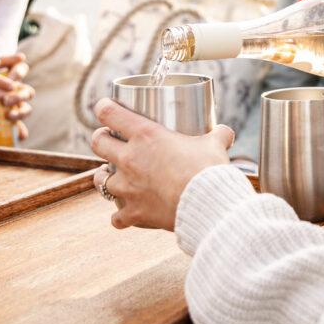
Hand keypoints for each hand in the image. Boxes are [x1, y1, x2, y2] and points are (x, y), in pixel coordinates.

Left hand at [2, 55, 33, 138]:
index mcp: (9, 77)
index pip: (21, 70)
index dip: (19, 72)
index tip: (11, 77)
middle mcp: (16, 92)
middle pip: (27, 91)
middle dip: (18, 96)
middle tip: (6, 100)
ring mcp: (16, 107)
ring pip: (27, 108)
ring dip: (20, 112)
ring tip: (9, 116)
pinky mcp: (14, 121)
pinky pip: (22, 127)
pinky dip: (21, 131)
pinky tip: (20, 135)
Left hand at [91, 98, 235, 230]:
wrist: (207, 204)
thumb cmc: (208, 170)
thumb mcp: (214, 145)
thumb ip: (218, 135)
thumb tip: (226, 133)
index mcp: (145, 135)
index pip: (110, 113)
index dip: (103, 107)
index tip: (104, 108)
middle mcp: (130, 159)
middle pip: (98, 143)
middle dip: (100, 139)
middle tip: (108, 140)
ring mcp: (128, 187)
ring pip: (99, 179)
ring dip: (102, 176)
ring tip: (107, 174)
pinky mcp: (134, 212)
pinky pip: (117, 216)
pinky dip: (119, 216)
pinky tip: (123, 215)